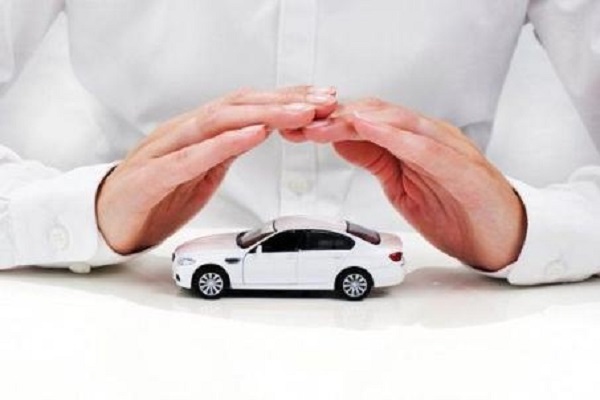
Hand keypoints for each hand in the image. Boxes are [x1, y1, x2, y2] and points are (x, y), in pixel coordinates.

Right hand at [97, 86, 336, 253]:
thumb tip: (260, 131)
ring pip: (219, 121)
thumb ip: (226, 149)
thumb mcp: (201, 172)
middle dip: (285, 100)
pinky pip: (193, 156)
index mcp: (197, 133)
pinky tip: (254, 134)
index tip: (321, 99)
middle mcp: (183, 132)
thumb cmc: (154, 196)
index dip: (285, 99)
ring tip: (300, 112)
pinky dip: (226, 143)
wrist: (104, 221)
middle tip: (324, 99)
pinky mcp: (153, 176)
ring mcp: (166, 150)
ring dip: (264, 114)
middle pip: (238, 105)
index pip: (246, 106)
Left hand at [296, 98, 525, 270]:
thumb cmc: (456, 211)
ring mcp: (448, 149)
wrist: (503, 238)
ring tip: (322, 122)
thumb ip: (374, 158)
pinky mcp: (463, 168)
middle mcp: (429, 138)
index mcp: (412, 142)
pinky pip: (425, 147)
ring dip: (356, 121)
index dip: (329, 121)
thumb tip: (341, 140)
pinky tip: (369, 128)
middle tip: (298, 121)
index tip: (295, 125)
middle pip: (376, 115)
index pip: (365, 121)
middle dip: (334, 117)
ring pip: (397, 122)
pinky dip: (395, 135)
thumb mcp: (400, 185)